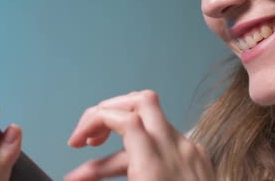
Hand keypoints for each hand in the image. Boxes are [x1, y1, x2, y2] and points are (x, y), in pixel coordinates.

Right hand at [65, 90, 214, 180]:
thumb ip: (100, 179)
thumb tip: (75, 180)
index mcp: (156, 169)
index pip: (124, 119)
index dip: (93, 122)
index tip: (76, 143)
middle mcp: (176, 152)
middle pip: (142, 102)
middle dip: (109, 111)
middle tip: (89, 138)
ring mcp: (192, 153)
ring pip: (153, 123)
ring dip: (121, 138)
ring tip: (94, 172)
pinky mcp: (200, 160)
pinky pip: (167, 141)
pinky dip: (143, 148)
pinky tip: (128, 173)